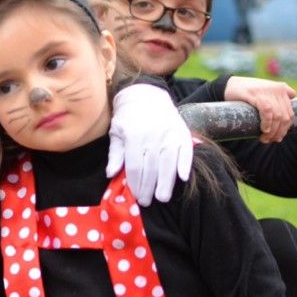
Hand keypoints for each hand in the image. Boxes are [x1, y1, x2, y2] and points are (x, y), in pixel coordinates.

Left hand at [108, 83, 192, 205]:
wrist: (145, 94)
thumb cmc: (127, 117)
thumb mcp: (116, 132)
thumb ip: (115, 154)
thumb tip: (111, 174)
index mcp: (133, 136)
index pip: (134, 166)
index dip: (135, 183)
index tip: (136, 196)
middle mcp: (152, 135)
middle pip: (151, 167)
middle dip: (149, 187)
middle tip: (148, 202)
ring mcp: (169, 133)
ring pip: (168, 162)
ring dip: (166, 181)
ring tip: (163, 197)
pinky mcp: (182, 131)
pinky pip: (185, 150)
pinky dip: (185, 164)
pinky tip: (183, 178)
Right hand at [224, 76, 295, 142]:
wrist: (228, 84)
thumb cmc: (246, 93)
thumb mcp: (265, 93)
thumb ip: (277, 100)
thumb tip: (286, 119)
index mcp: (281, 89)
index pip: (290, 113)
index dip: (285, 128)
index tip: (278, 137)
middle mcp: (277, 89)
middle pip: (285, 116)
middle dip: (279, 132)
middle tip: (270, 140)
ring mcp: (267, 91)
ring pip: (278, 116)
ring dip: (273, 131)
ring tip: (264, 139)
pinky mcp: (255, 94)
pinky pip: (267, 111)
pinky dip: (267, 123)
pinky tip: (264, 130)